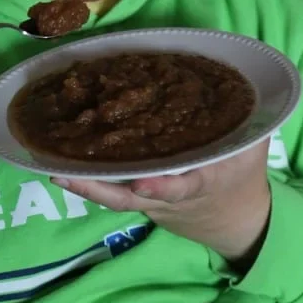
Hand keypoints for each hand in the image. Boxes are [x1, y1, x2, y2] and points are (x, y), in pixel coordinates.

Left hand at [52, 140, 270, 266]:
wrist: (234, 217)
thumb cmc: (240, 172)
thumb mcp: (251, 147)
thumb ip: (244, 124)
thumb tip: (235, 85)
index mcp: (202, 181)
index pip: (182, 187)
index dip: (162, 188)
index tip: (141, 183)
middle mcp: (168, 196)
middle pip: (129, 198)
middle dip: (97, 189)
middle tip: (64, 175)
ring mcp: (150, 199)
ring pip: (115, 196)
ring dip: (84, 184)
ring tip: (51, 166)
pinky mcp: (139, 194)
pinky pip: (113, 187)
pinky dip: (90, 177)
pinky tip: (62, 158)